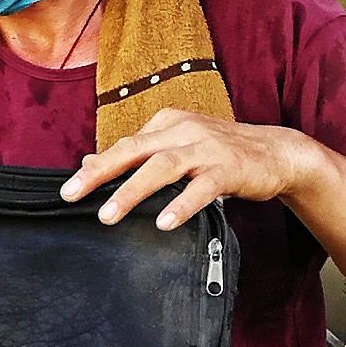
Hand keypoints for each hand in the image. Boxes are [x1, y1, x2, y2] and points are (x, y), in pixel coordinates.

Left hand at [62, 111, 326, 229]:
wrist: (277, 152)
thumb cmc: (219, 152)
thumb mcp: (175, 146)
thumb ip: (137, 154)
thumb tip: (88, 162)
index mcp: (167, 123)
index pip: (124, 145)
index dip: (96, 167)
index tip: (68, 190)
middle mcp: (183, 131)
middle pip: (134, 150)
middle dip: (100, 173)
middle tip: (71, 195)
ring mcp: (207, 148)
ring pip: (163, 167)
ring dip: (132, 191)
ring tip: (107, 215)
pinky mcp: (229, 169)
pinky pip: (202, 188)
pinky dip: (182, 204)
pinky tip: (164, 222)